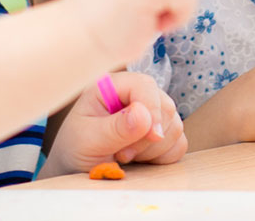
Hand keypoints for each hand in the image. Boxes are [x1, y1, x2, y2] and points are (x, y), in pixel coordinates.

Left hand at [41, 72, 183, 177]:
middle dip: (148, 137)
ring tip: (125, 155)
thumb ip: (115, 128)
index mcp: (112, 86)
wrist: (77, 168)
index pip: (145, 86)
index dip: (152, 109)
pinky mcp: (161, 132)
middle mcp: (134, 94)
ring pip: (175, 126)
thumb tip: (144, 114)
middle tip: (122, 152)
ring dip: (153, 149)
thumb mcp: (87, 140)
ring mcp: (150, 112)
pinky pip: (179, 143)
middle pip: (166, 107)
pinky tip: (140, 159)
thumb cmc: (75, 149)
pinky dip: (163, 156)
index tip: (152, 135)